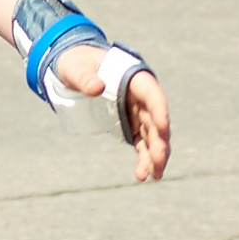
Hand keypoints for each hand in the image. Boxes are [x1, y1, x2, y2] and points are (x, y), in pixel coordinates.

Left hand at [56, 41, 171, 181]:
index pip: (152, 94)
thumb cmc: (78, 64)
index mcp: (135, 79)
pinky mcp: (131, 127)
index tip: (162, 127)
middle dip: (159, 141)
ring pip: (152, 137)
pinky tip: (142, 175)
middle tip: (158, 160)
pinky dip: (143, 160)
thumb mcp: (76, 67)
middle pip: (156, 121)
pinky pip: (140, 145)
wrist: (76, 70)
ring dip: (155, 156)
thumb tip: (97, 88)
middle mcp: (142, 98)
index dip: (160, 109)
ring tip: (154, 175)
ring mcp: (138, 114)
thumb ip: (85, 77)